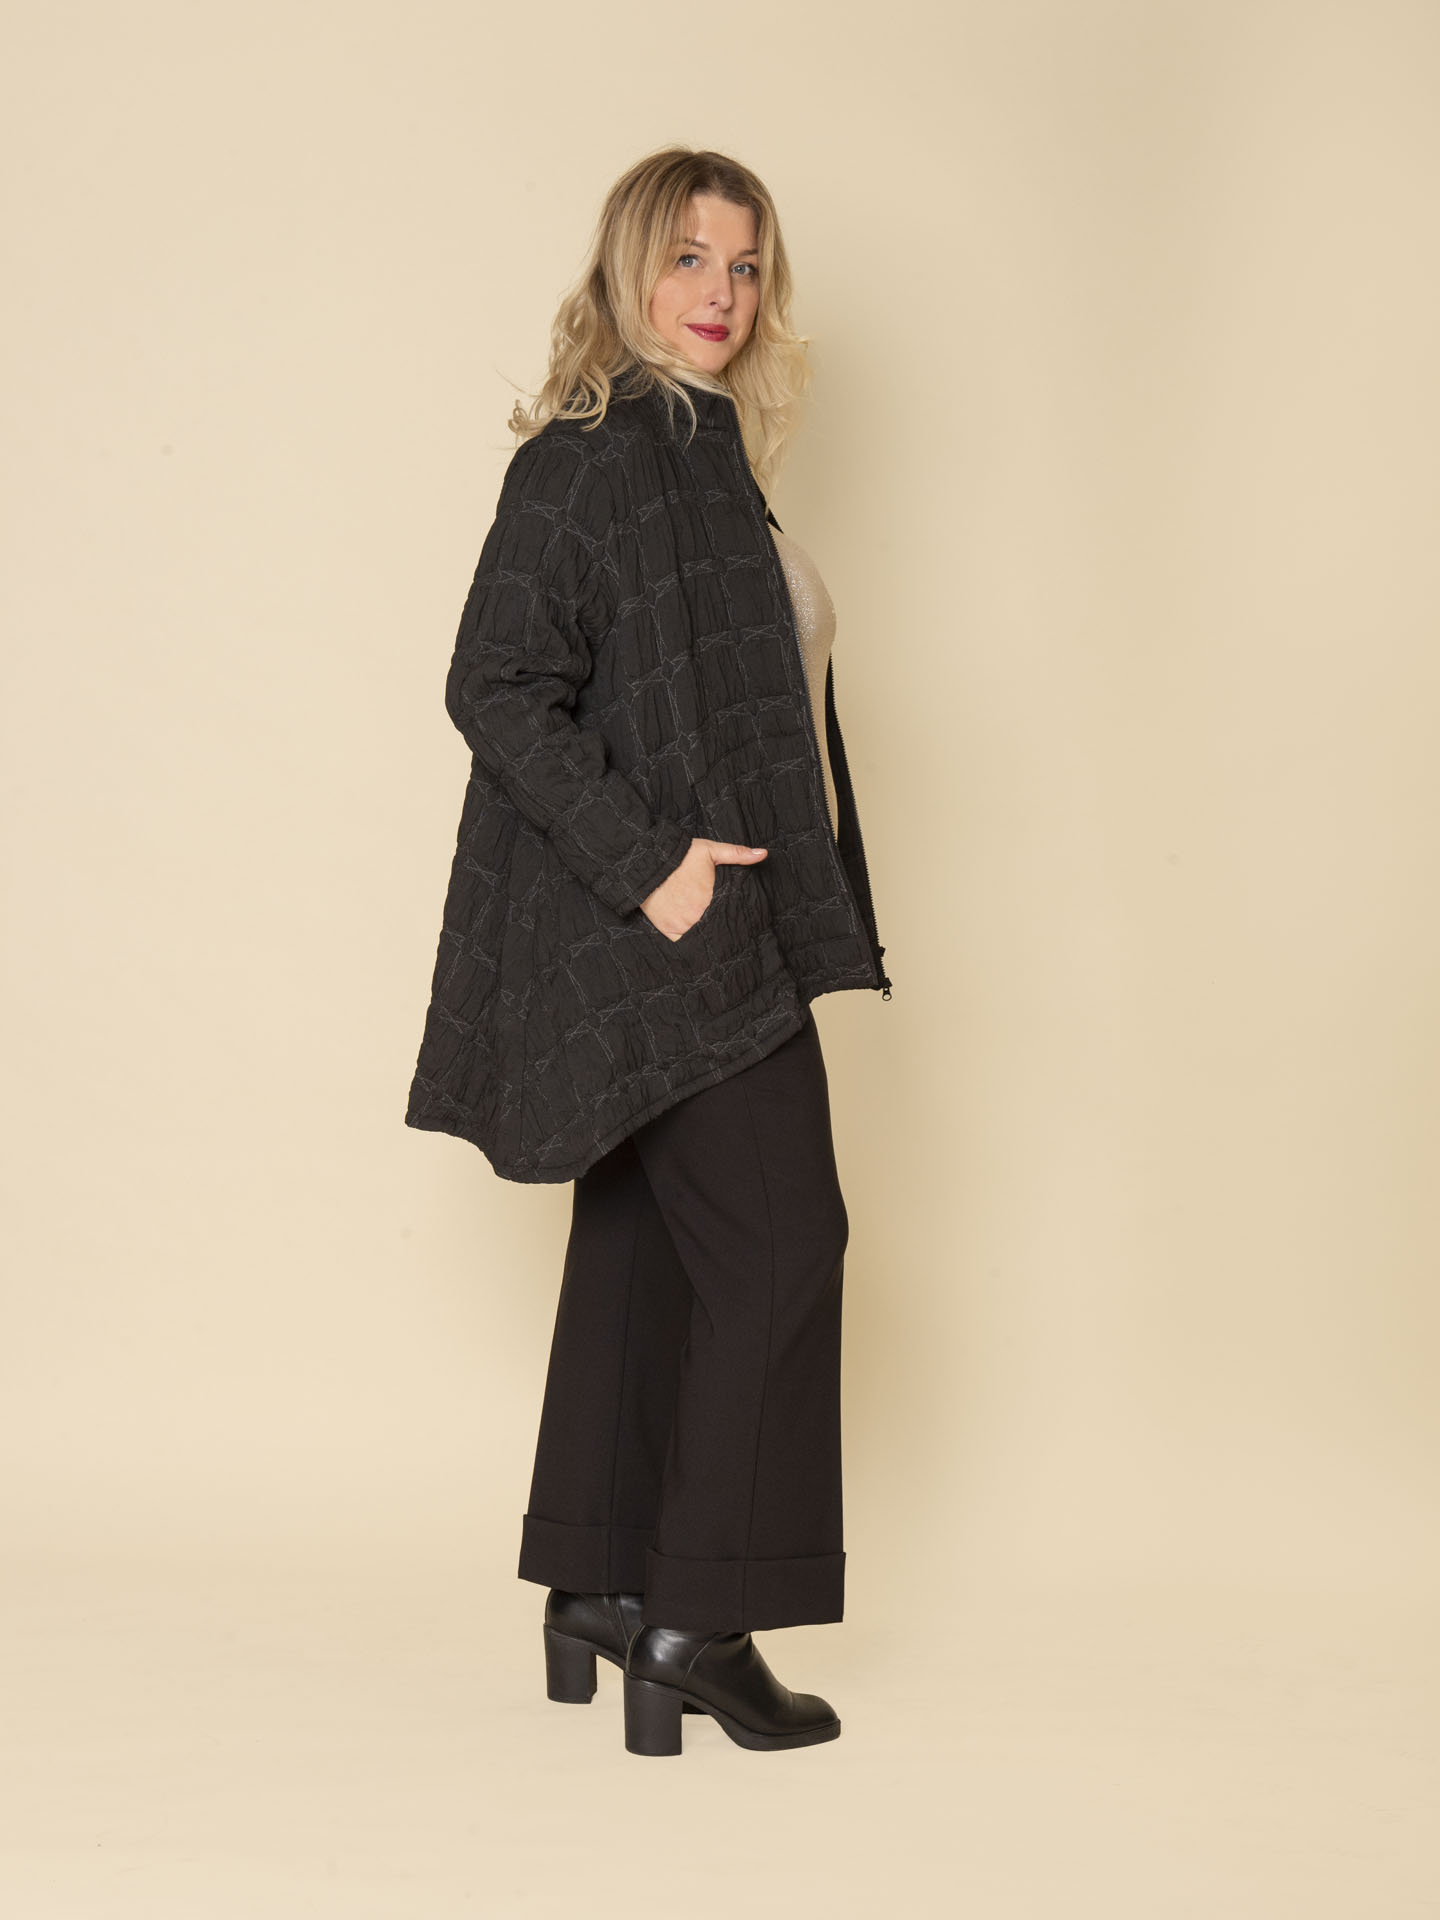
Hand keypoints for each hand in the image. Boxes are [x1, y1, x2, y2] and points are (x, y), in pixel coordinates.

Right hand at [640, 838, 767, 941]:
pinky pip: (682, 942)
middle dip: (720, 928)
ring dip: (705, 935)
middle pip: (715, 930)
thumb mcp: (710, 851)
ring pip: (700, 938)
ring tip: (711, 931)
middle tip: (726, 927)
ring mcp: (681, 925)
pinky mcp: (667, 929)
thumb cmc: (680, 856)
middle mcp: (696, 918)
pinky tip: (693, 933)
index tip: (736, 919)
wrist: (648, 862)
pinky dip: (688, 939)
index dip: (734, 920)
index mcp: (711, 901)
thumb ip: (737, 854)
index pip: (729, 917)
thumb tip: (763, 853)